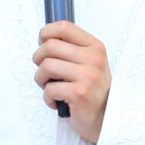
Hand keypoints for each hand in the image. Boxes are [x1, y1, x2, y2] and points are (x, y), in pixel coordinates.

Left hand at [33, 21, 111, 142]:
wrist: (106, 117)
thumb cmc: (92, 90)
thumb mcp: (89, 63)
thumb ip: (72, 49)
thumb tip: (44, 40)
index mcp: (94, 47)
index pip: (64, 27)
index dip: (46, 33)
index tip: (43, 44)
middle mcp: (93, 59)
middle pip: (50, 46)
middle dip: (38, 59)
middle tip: (44, 71)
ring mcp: (87, 76)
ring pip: (46, 66)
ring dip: (41, 79)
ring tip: (49, 86)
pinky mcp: (79, 94)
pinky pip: (49, 88)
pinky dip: (47, 96)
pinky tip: (56, 100)